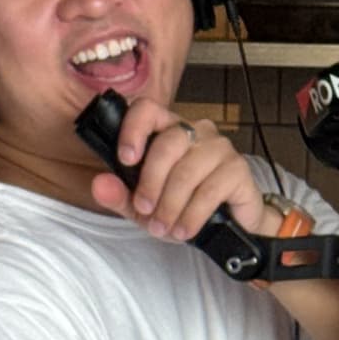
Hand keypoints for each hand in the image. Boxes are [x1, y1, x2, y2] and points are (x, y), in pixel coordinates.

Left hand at [88, 97, 269, 241]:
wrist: (229, 228)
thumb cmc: (184, 208)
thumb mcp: (144, 207)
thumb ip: (120, 195)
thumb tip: (99, 184)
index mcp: (168, 130)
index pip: (148, 109)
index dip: (134, 129)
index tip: (125, 160)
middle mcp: (196, 131)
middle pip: (167, 144)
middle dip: (151, 183)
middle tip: (145, 211)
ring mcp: (220, 147)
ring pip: (187, 171)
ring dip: (171, 205)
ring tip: (164, 228)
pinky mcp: (238, 168)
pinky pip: (210, 190)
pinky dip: (192, 215)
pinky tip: (185, 230)